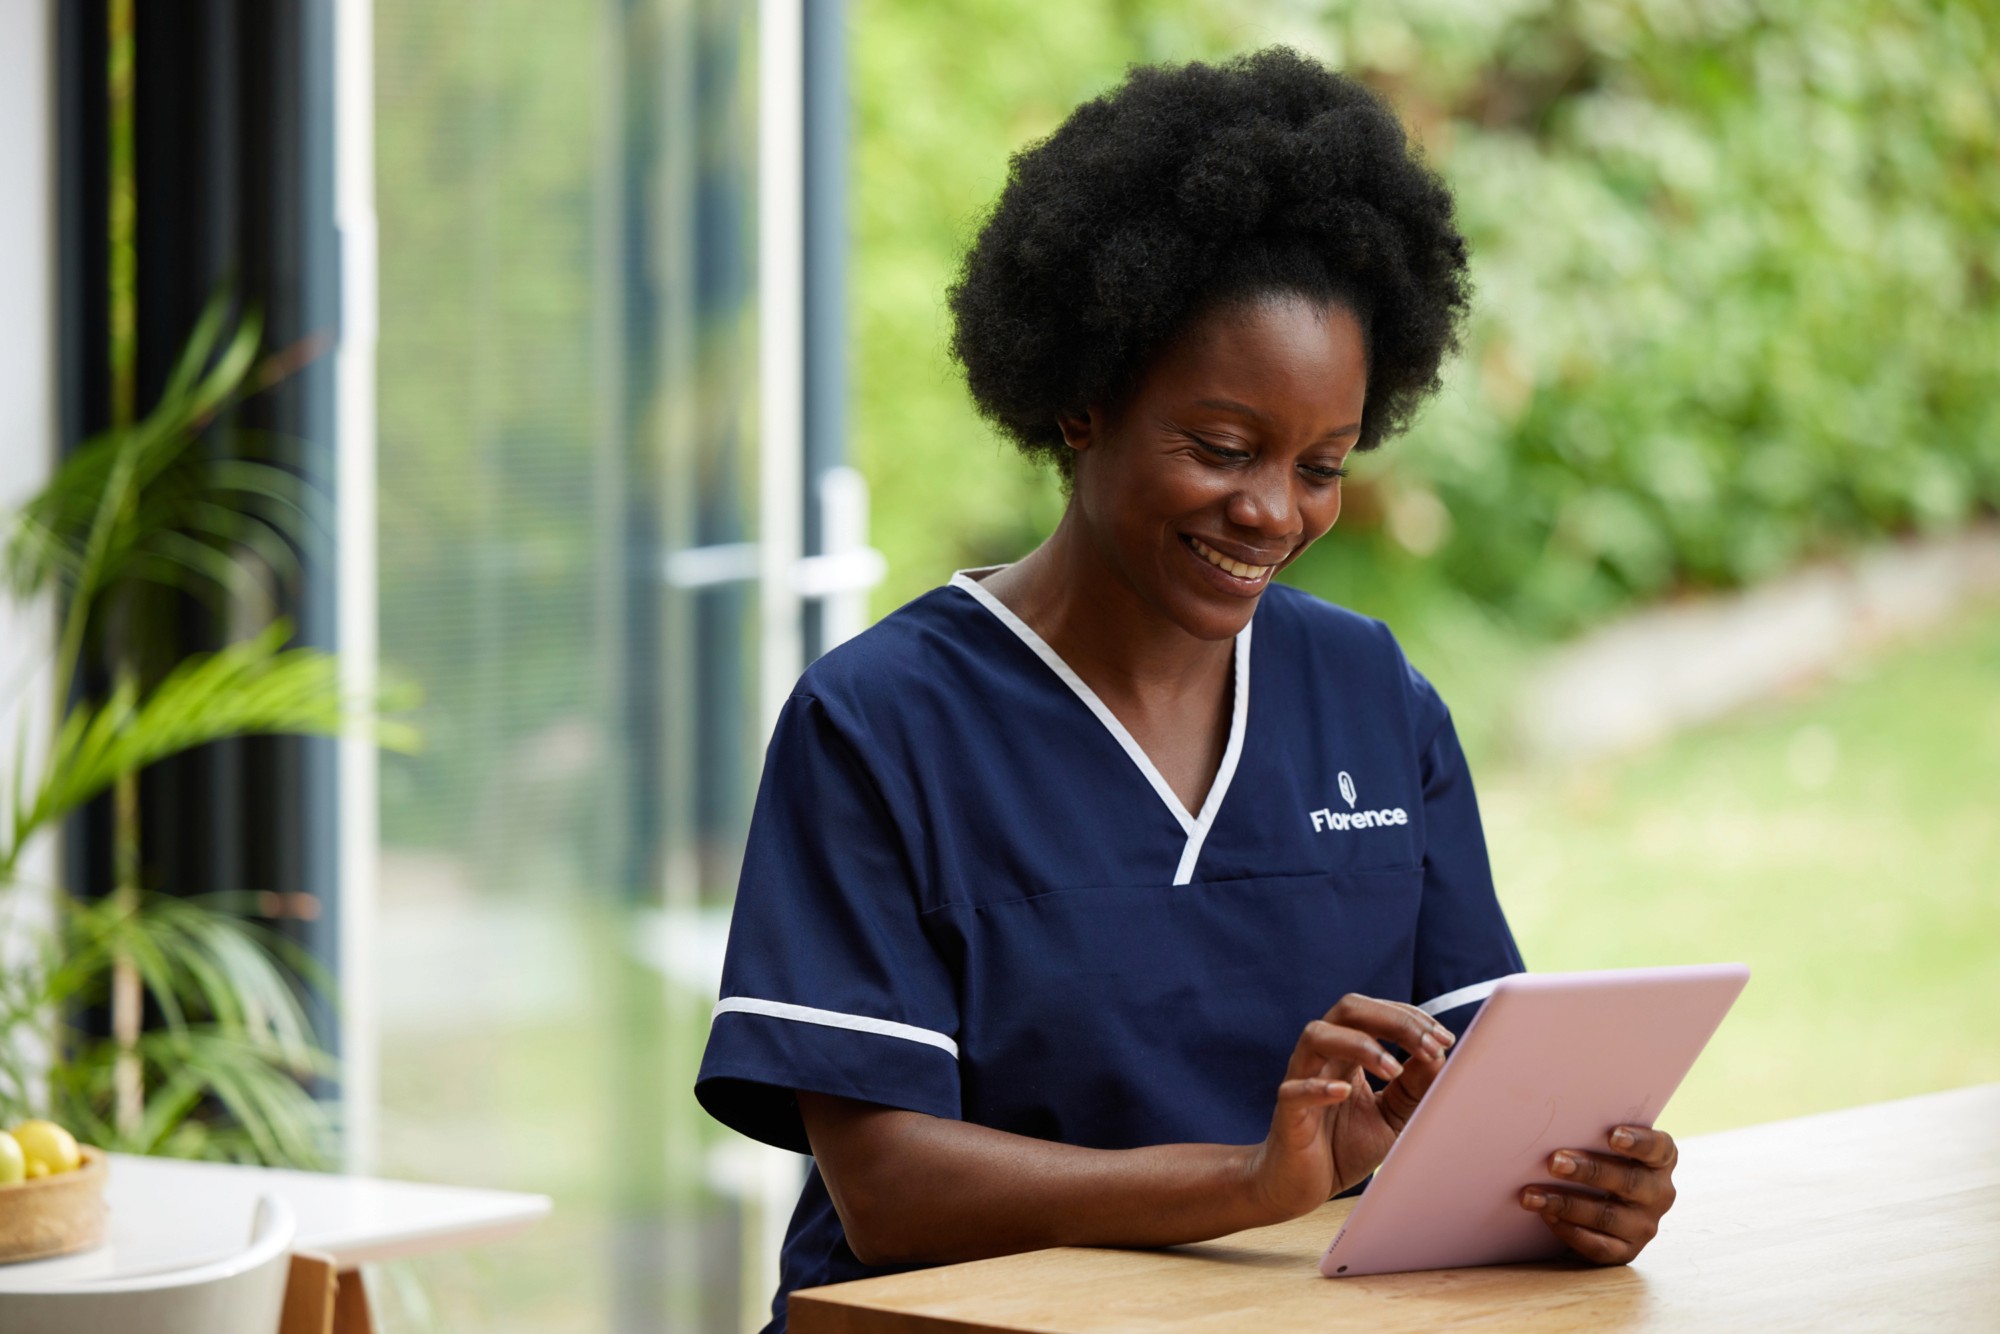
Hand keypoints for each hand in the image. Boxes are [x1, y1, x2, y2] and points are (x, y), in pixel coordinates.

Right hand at [1245, 994, 1453, 1219]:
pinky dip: (1319, 1086)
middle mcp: (1323, 1056)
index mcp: (1347, 1052)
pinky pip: (1295, 1090)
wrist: (1303, 1186)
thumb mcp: (1394, 1115)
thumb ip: (1415, 1086)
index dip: (1411, 1019)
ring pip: (1317, 1036)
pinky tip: (1345, 1091)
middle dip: (1393, 1020)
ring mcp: (1301, 1080)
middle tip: (1428, 1046)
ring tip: (1394, 1070)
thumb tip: (1442, 1055)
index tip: (1444, 1039)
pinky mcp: (1288, 1113)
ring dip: (1361, 1045)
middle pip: (1348, 1009)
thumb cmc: (1345, 1146)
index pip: (1376, 1013)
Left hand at [1519, 1125, 1678, 1264]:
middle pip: (1628, 1182)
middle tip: (1554, 1162)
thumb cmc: (1596, 1159)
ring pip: (1608, 1216)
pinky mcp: (1626, 1251)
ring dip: (1566, 1204)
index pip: (1657, 1148)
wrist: (1595, 1206)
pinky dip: (1570, 1232)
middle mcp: (1658, 1193)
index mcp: (1659, 1160)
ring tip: (1532, 1195)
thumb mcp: (1602, 1145)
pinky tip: (1547, 1217)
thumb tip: (1549, 1123)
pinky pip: (1599, 1246)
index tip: (1612, 1135)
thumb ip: (1591, 1133)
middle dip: (1588, 1171)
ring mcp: (1644, 1226)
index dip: (1638, 1141)